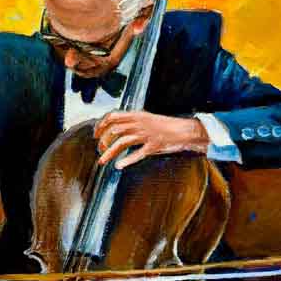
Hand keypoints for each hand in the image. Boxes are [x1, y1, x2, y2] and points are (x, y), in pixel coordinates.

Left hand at [93, 111, 209, 168]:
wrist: (185, 130)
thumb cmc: (164, 126)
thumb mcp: (146, 119)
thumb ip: (131, 121)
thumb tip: (114, 127)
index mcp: (137, 115)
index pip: (112, 116)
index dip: (100, 125)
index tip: (95, 135)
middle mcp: (140, 123)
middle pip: (114, 130)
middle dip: (103, 141)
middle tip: (100, 150)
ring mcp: (147, 135)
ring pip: (122, 142)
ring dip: (109, 152)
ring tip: (103, 160)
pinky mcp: (154, 146)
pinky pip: (137, 154)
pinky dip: (126, 160)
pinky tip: (118, 166)